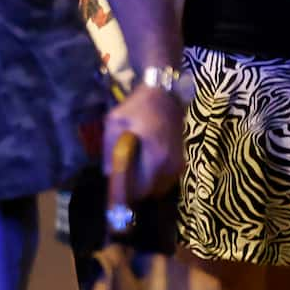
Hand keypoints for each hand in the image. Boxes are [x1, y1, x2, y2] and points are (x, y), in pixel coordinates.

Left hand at [103, 86, 184, 202]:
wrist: (166, 95)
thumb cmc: (138, 108)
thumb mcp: (115, 122)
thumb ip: (110, 149)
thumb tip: (108, 173)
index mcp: (155, 156)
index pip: (140, 190)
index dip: (126, 195)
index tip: (116, 192)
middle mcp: (170, 164)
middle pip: (150, 193)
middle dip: (135, 190)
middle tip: (123, 178)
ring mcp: (178, 163)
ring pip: (159, 188)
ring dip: (146, 184)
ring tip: (135, 168)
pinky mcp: (181, 161)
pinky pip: (166, 180)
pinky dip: (154, 177)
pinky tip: (146, 163)